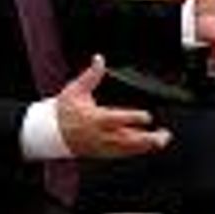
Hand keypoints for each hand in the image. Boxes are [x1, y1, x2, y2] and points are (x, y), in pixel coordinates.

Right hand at [56, 55, 171, 157]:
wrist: (50, 133)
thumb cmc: (63, 111)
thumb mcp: (76, 90)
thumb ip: (91, 75)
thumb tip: (99, 59)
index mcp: (95, 118)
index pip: (118, 120)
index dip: (134, 118)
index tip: (148, 116)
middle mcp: (101, 135)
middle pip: (128, 139)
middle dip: (148, 138)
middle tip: (164, 134)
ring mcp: (102, 146)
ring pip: (127, 149)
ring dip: (146, 146)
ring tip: (162, 140)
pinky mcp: (102, 152)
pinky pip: (122, 154)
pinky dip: (136, 151)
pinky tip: (147, 147)